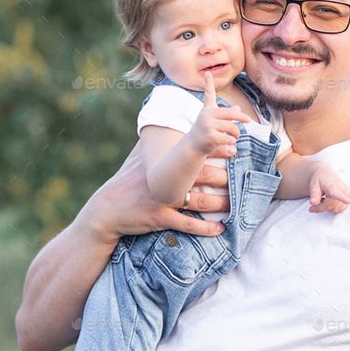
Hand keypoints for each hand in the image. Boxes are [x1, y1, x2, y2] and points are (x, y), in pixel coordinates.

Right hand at [81, 141, 228, 247]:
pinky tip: (220, 229)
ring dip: (219, 203)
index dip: (215, 150)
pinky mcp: (160, 218)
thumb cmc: (127, 180)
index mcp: (163, 162)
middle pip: (201, 176)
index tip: (233, 147)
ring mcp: (162, 199)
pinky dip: (204, 228)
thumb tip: (168, 121)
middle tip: (242, 174)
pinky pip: (186, 225)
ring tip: (235, 203)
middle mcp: (165, 179)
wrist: (107, 209)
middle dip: (223, 175)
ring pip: (198, 202)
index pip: (194, 152)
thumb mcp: (139, 156)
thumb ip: (156, 140)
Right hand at [189, 71, 249, 155]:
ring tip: (236, 136)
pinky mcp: (210, 136)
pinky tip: (230, 142)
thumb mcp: (216, 122)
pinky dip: (232, 140)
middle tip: (249, 121)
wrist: (193, 146)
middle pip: (230, 113)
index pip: (208, 94)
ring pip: (231, 127)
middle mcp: (206, 115)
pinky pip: (228, 137)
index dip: (208, 83)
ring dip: (236, 132)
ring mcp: (207, 125)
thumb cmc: (206, 132)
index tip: (208, 72)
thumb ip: (227, 115)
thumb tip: (238, 108)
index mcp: (208, 110)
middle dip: (241, 117)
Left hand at [308, 162, 349, 213]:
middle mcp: (343, 190)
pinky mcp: (348, 200)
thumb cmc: (319, 180)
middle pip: (332, 206)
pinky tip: (328, 201)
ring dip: (326, 208)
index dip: (343, 198)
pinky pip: (339, 209)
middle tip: (313, 204)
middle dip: (321, 207)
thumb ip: (314, 194)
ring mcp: (347, 196)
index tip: (348, 201)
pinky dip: (331, 208)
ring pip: (336, 209)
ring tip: (322, 199)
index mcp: (333, 185)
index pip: (338, 193)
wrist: (325, 175)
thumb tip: (313, 202)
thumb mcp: (313, 185)